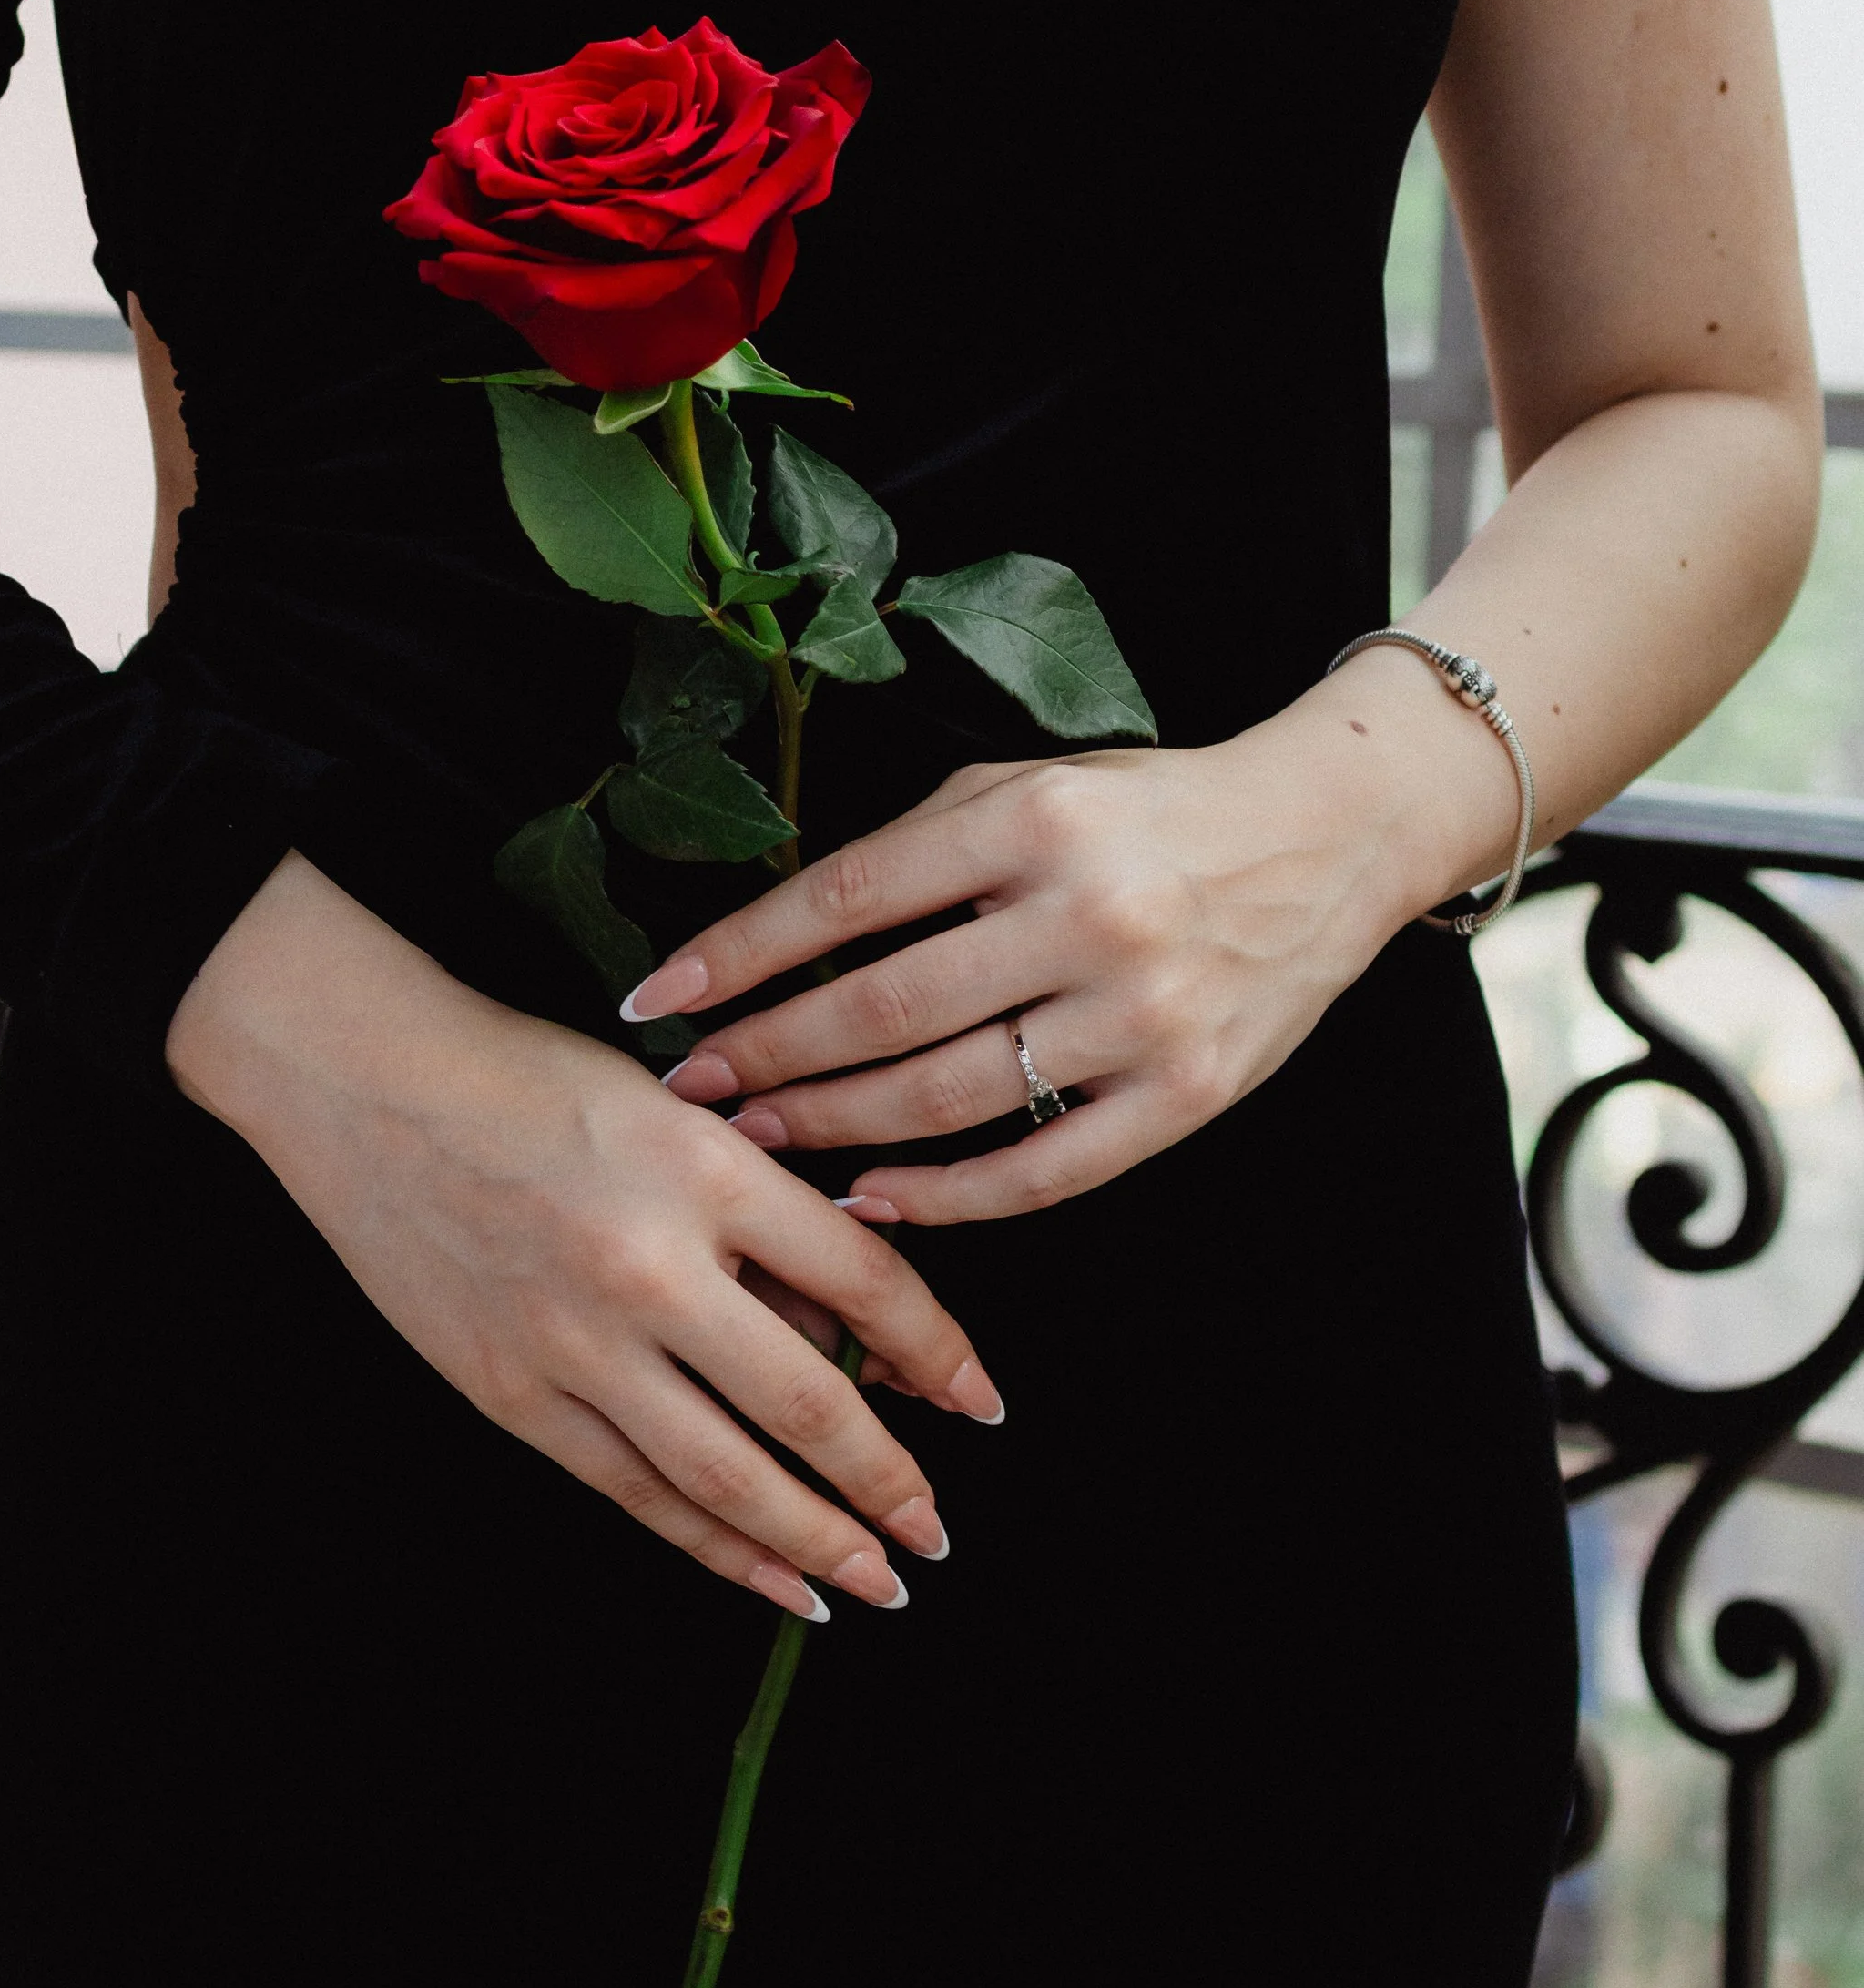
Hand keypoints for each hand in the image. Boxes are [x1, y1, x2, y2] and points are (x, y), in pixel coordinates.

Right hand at [166, 852, 1002, 1617]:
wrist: (362, 1084)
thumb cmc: (527, 1076)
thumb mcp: (669, 1107)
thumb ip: (759, 1206)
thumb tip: (855, 1326)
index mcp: (705, 1167)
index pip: (864, 1281)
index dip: (940, 1351)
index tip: (984, 1403)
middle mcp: (649, 1263)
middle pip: (807, 1403)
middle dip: (888, 1482)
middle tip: (938, 1531)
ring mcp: (574, 1341)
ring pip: (724, 1476)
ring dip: (814, 1541)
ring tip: (878, 1581)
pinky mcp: (513, 1395)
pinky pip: (636, 1495)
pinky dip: (716, 1549)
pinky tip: (774, 1582)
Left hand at [628, 664, 1513, 1223]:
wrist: (1325, 838)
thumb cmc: (1144, 811)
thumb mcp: (1026, 791)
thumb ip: (915, 855)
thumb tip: (775, 942)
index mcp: (1035, 820)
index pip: (851, 896)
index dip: (743, 952)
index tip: (662, 996)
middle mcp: (1089, 914)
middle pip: (887, 1009)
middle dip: (770, 1055)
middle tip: (692, 1087)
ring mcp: (1143, 1014)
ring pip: (952, 1097)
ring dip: (836, 1126)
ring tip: (758, 1136)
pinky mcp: (1188, 1095)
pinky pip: (1044, 1169)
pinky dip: (947, 1196)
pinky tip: (870, 1197)